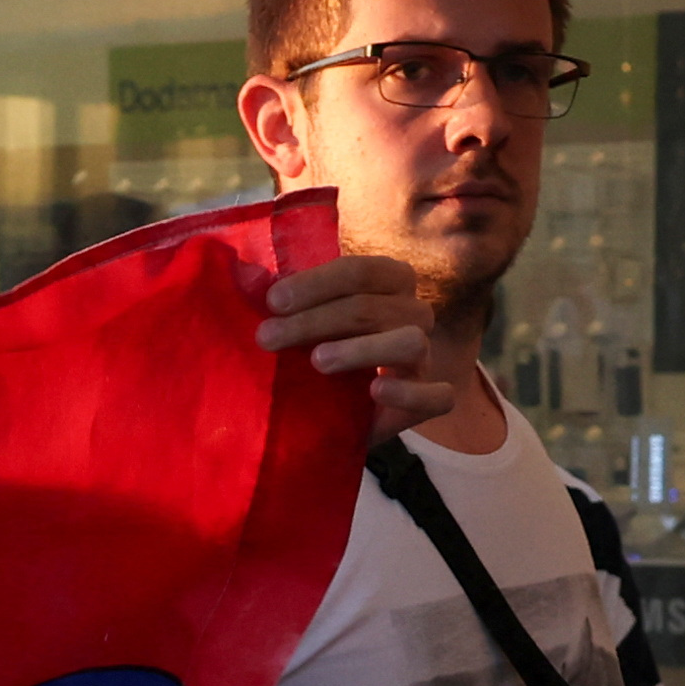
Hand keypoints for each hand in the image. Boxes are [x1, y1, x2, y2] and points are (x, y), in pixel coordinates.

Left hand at [257, 253, 467, 440]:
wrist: (328, 414)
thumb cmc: (312, 355)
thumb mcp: (296, 324)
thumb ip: (280, 300)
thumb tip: (246, 276)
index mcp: (388, 282)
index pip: (361, 271)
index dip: (317, 284)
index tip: (273, 302)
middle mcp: (413, 313)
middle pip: (372, 307)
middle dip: (315, 320)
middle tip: (268, 338)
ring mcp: (424, 356)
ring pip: (409, 342)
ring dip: (361, 349)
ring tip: (318, 361)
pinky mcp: (428, 399)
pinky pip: (438, 395)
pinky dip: (409, 393)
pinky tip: (375, 391)